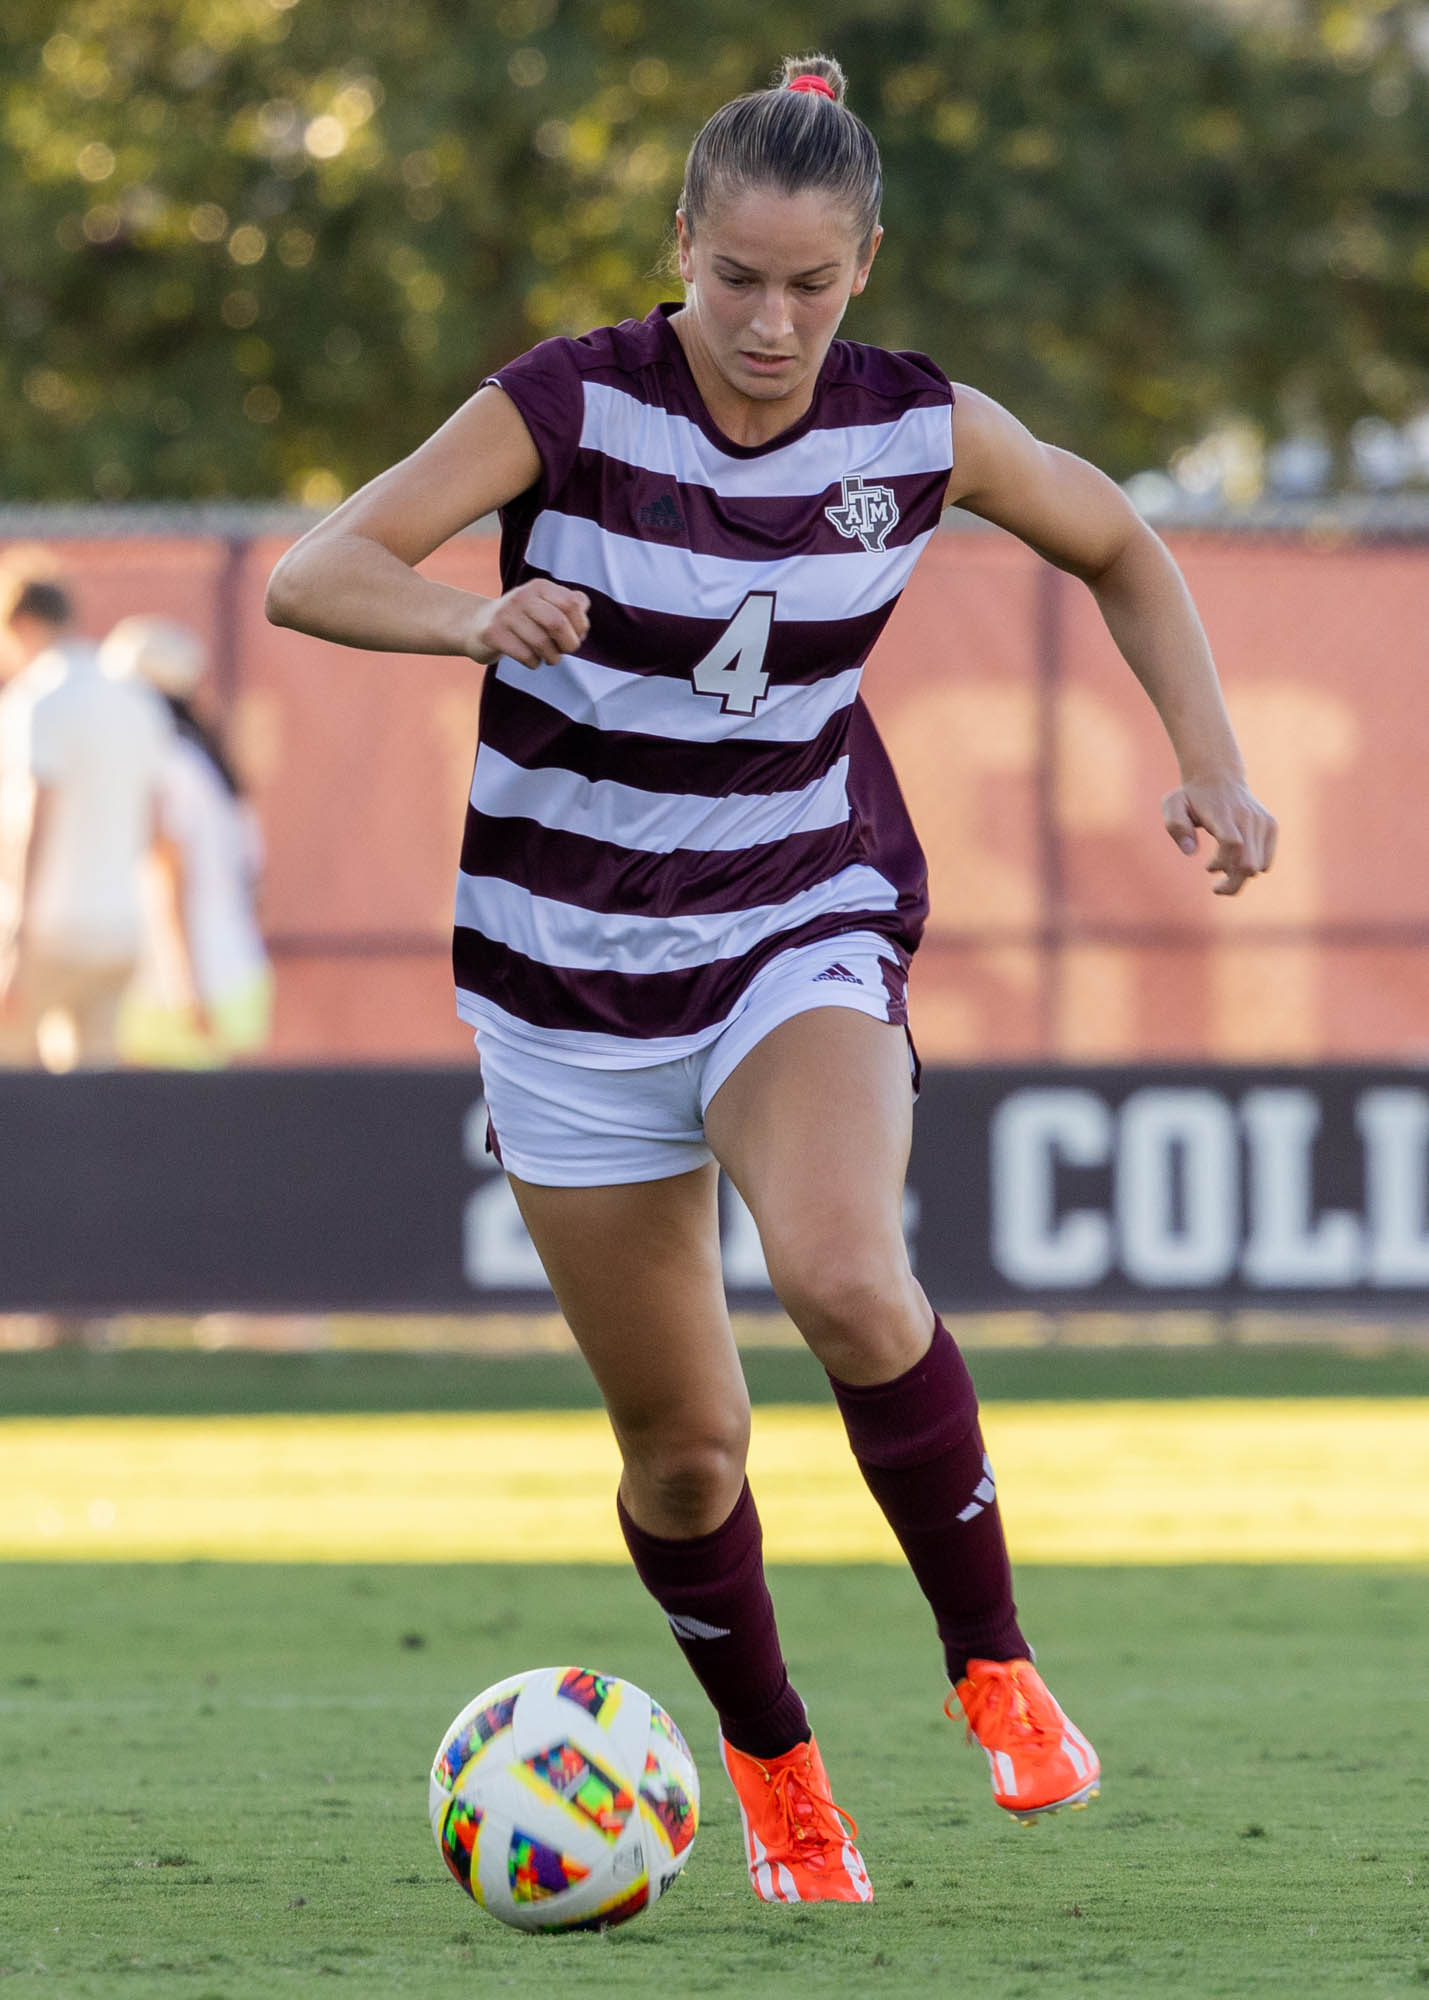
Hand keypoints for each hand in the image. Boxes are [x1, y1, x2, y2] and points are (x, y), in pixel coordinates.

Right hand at [467, 580, 589, 667]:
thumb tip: (583, 610)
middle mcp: (522, 596)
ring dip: (552, 657)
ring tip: (549, 658)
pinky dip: (534, 663)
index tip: (576, 636)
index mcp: (540, 586)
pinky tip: (532, 660)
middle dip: (569, 644)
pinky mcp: (493, 634)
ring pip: (541, 642)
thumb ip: (569, 604)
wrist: (476, 625)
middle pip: (557, 623)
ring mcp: (505, 614)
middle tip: (565, 651)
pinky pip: (525, 654)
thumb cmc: (522, 620)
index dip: (581, 625)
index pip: (572, 604)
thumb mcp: (545, 605)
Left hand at [1162, 776, 1276, 895]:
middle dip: (1232, 883)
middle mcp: (1247, 817)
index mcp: (1223, 813)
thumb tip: (1190, 851)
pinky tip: (1235, 859)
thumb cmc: (1192, 796)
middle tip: (1216, 888)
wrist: (1220, 777)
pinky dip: (1251, 867)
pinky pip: (1266, 862)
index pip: (1232, 843)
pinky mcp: (1271, 826)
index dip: (1223, 863)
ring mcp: (1262, 821)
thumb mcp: (1172, 805)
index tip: (1208, 868)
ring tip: (1221, 865)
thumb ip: (1175, 826)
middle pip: (1248, 863)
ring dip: (1238, 875)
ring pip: (1258, 866)